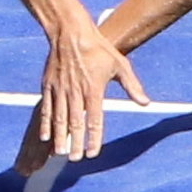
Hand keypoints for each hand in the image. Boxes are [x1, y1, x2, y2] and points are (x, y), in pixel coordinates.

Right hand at [23, 22, 149, 173]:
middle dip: (75, 143)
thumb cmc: (98, 49)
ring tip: (61, 153)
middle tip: (75, 159)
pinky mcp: (48, 86)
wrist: (71, 32)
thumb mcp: (120, 65)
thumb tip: (145, 103)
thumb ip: (132, 86)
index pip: (95, 120)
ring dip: (60, 137)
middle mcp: (76, 92)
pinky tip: (46, 138)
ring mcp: (60, 89)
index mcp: (94, 89)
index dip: (93, 138)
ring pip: (59, 119)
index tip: (92, 153)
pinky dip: (46, 125)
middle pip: (75, 123)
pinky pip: (47, 110)